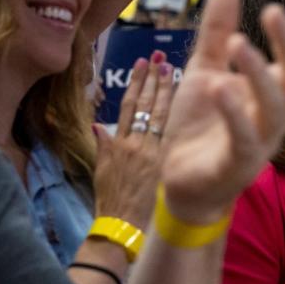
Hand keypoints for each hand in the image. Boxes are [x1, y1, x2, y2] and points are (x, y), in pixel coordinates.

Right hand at [94, 51, 175, 227]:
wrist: (121, 227)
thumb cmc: (111, 201)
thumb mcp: (101, 171)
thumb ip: (104, 147)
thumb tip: (98, 126)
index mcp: (118, 144)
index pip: (128, 105)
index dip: (136, 83)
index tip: (142, 63)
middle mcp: (135, 143)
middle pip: (145, 105)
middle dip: (153, 79)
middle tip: (161, 56)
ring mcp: (151, 152)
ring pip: (160, 116)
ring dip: (165, 91)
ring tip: (171, 68)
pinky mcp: (163, 164)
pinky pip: (171, 135)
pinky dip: (178, 116)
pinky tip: (186, 100)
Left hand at [158, 0, 284, 223]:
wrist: (182, 183)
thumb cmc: (201, 126)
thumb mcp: (205, 71)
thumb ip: (217, 33)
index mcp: (272, 93)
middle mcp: (274, 116)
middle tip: (275, 11)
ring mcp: (260, 142)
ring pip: (274, 108)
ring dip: (259, 74)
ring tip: (240, 43)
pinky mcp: (237, 165)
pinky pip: (243, 139)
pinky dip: (234, 113)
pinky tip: (219, 88)